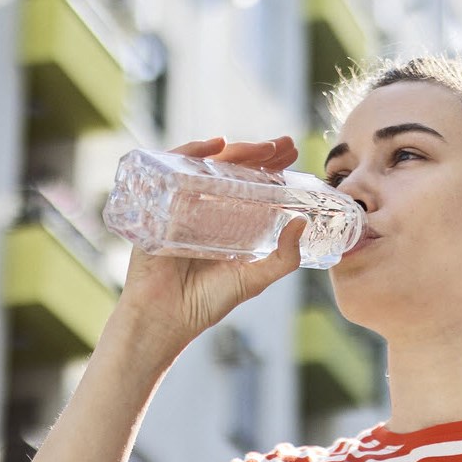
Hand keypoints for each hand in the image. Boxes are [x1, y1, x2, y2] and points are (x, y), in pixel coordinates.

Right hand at [114, 135, 307, 353]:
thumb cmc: (206, 302)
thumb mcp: (253, 279)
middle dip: (259, 153)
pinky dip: (192, 152)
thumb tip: (303, 222)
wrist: (165, 317)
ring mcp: (182, 204)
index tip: (292, 153)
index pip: (251, 186)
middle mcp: (206, 210)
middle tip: (284, 145)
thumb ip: (283, 258)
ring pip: (209, 166)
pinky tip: (216, 146)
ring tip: (263, 147)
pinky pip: (174, 170)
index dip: (271, 167)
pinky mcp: (158, 204)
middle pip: (232, 170)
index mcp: (228, 224)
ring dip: (236, 151)